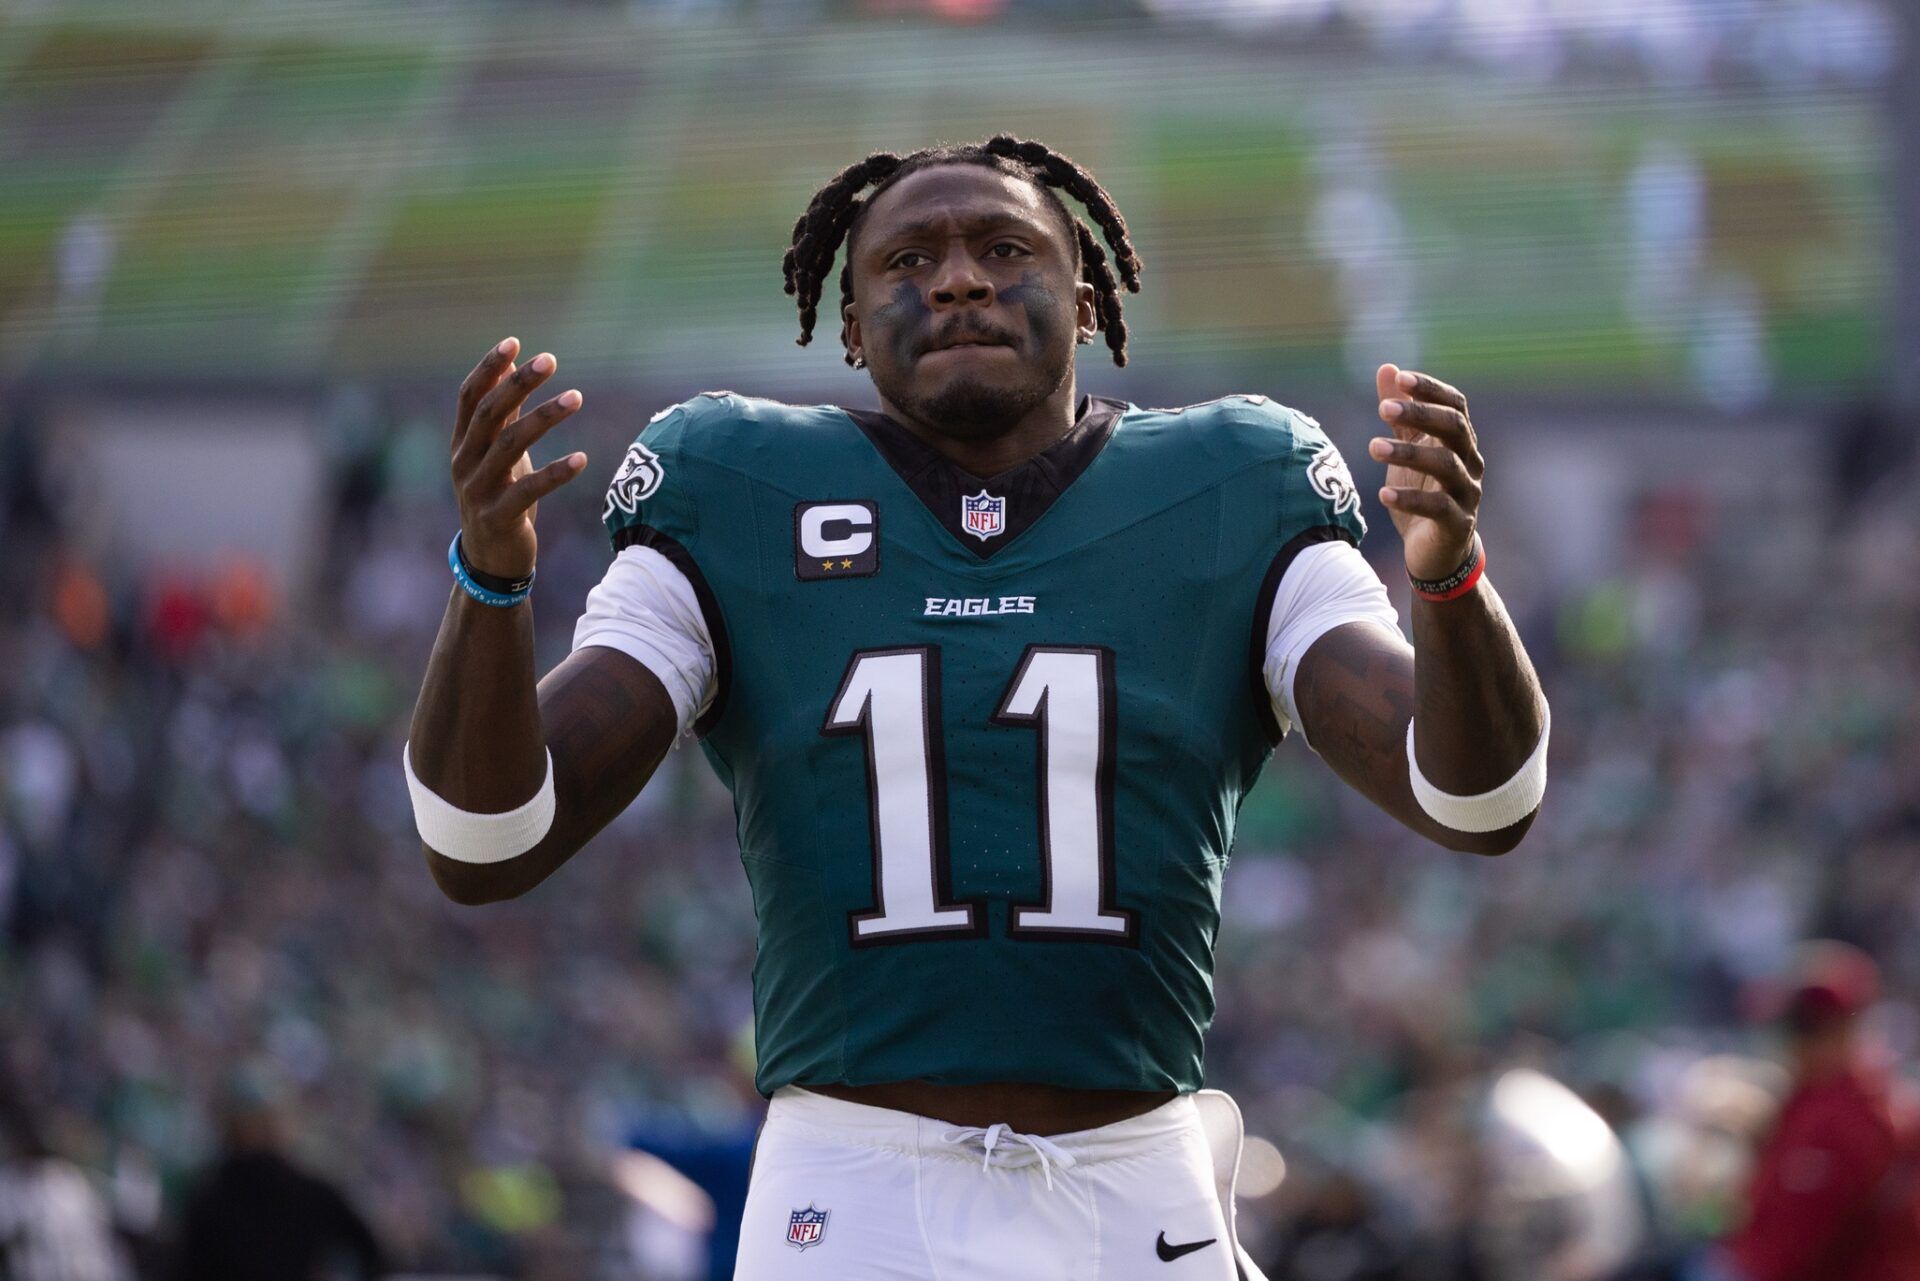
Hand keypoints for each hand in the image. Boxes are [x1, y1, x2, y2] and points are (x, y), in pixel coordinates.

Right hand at [451, 337, 586, 580]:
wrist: (490, 558)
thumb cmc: (498, 495)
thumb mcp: (496, 453)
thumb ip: (502, 414)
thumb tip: (512, 362)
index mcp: (462, 443)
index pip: (470, 396)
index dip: (489, 368)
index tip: (515, 342)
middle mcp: (464, 462)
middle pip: (490, 414)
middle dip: (518, 384)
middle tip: (550, 360)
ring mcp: (478, 490)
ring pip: (510, 445)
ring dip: (544, 417)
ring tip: (577, 396)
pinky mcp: (499, 516)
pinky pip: (529, 490)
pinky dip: (557, 473)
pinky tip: (582, 459)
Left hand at [1369, 363, 1484, 582]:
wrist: (1436, 552)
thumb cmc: (1422, 492)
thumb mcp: (1408, 449)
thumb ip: (1401, 414)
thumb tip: (1388, 368)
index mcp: (1459, 441)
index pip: (1455, 405)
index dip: (1430, 389)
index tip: (1399, 379)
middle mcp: (1470, 462)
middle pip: (1454, 428)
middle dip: (1420, 415)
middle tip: (1383, 410)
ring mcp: (1467, 493)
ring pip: (1446, 465)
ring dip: (1409, 454)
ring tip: (1372, 447)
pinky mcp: (1457, 523)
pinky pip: (1438, 507)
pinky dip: (1410, 499)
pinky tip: (1382, 493)